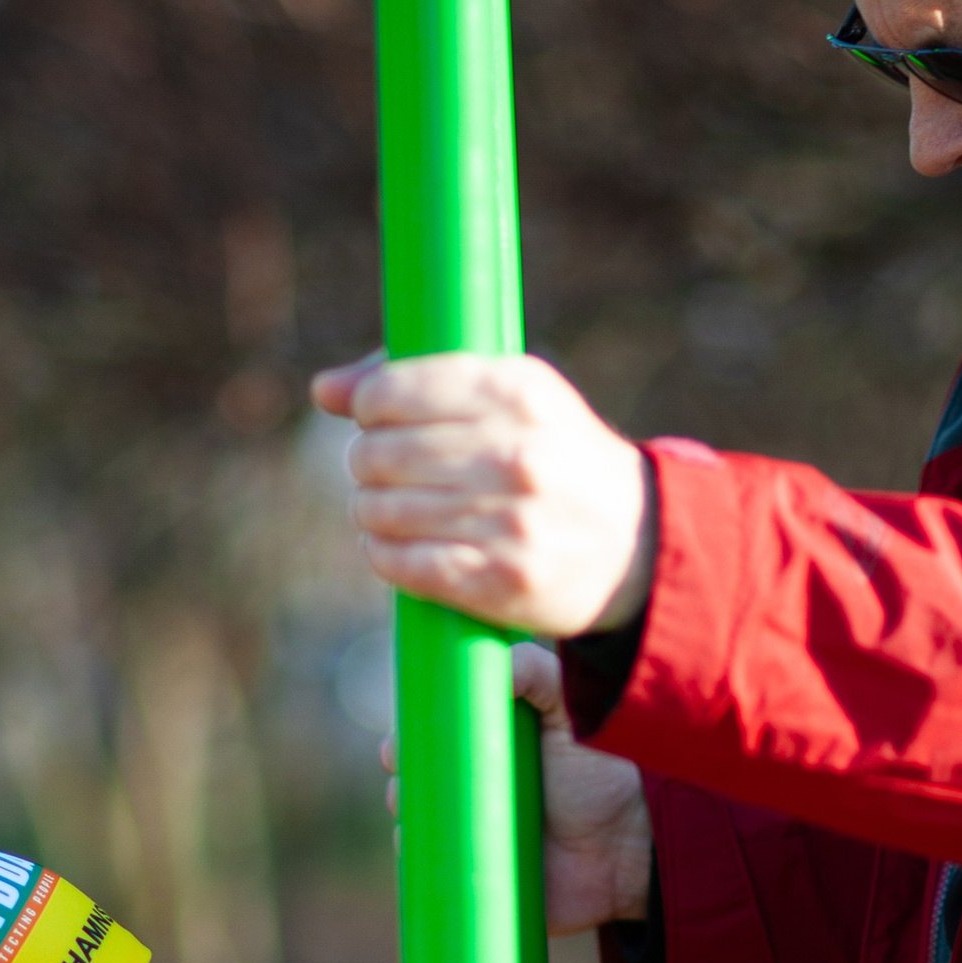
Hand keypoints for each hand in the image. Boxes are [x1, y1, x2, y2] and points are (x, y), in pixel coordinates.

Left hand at [314, 350, 654, 637]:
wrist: (637, 544)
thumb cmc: (556, 457)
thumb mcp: (512, 398)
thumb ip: (419, 380)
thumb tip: (324, 390)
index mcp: (516, 392)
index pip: (391, 391)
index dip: (369, 407)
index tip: (380, 419)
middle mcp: (514, 454)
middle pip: (377, 453)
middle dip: (369, 463)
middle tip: (387, 471)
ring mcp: (508, 521)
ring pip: (381, 511)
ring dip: (375, 512)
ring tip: (395, 510)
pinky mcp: (498, 581)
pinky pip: (401, 564)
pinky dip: (387, 555)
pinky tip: (401, 546)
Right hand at [376, 649, 650, 937]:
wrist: (630, 847)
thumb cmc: (602, 773)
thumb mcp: (571, 711)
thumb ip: (536, 673)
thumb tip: (488, 657)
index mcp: (486, 743)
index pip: (431, 733)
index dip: (410, 736)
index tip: (402, 742)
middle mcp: (473, 786)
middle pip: (415, 779)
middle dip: (403, 778)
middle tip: (406, 778)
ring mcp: (472, 832)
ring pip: (417, 824)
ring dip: (408, 820)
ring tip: (420, 816)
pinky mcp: (477, 875)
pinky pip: (432, 872)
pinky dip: (419, 863)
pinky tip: (423, 853)